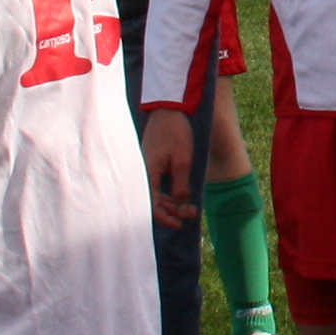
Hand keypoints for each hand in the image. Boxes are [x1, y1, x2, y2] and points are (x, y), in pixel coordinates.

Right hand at [141, 106, 196, 228]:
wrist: (169, 110)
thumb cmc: (176, 133)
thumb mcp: (183, 161)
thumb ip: (181, 185)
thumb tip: (180, 206)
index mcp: (148, 174)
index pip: (152, 205)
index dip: (165, 218)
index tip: (181, 223)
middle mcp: (143, 174)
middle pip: (153, 202)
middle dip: (172, 212)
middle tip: (191, 213)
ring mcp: (146, 169)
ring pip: (155, 195)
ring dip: (171, 203)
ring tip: (190, 207)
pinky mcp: (151, 165)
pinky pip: (156, 185)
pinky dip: (167, 193)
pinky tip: (180, 196)